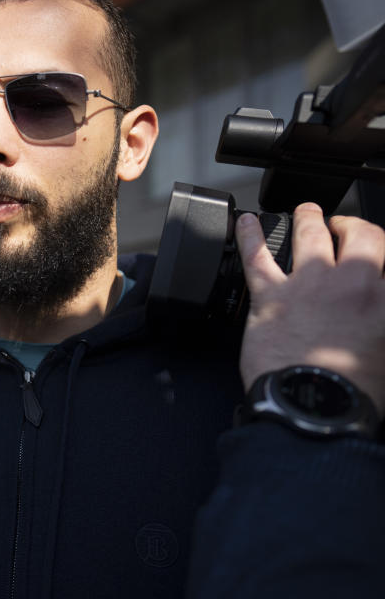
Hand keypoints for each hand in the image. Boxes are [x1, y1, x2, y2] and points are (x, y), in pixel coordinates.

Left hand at [236, 203, 384, 414]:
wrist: (314, 405)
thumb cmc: (354, 392)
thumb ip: (379, 325)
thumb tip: (374, 323)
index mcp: (384, 300)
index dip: (380, 251)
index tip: (374, 253)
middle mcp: (351, 283)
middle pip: (358, 235)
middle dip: (350, 224)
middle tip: (342, 225)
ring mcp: (309, 285)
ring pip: (309, 234)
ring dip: (308, 217)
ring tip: (306, 210)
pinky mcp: (271, 296)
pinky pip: (256, 257)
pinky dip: (249, 236)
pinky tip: (244, 222)